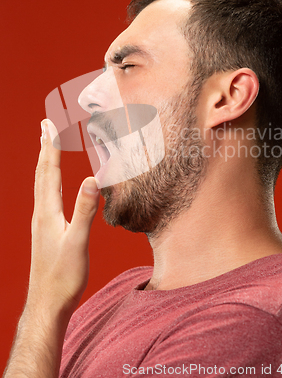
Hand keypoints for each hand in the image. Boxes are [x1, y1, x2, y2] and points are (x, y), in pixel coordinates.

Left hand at [28, 119, 99, 319]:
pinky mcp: (45, 229)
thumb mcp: (77, 243)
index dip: (51, 147)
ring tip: (47, 146)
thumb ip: (85, 211)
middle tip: (45, 125)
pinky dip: (48, 179)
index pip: (50, 172)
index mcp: (48, 212)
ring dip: (45, 161)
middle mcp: (41, 213)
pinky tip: (52, 182)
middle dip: (45, 147)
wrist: (48, 302)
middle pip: (42, 173)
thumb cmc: (63, 276)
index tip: (50, 125)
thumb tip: (92, 179)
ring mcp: (41, 221)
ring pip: (42, 183)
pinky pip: (45, 195)